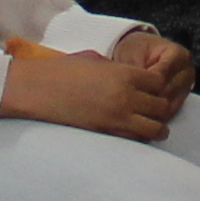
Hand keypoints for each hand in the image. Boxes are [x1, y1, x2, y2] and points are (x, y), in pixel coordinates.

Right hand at [1, 36, 188, 140]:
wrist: (37, 90)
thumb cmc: (62, 71)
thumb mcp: (95, 60)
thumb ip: (118, 70)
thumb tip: (131, 78)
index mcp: (124, 74)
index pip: (159, 84)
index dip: (156, 87)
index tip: (150, 90)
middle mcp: (126, 96)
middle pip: (161, 106)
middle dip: (160, 108)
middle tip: (152, 110)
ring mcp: (117, 117)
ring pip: (155, 128)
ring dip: (155, 127)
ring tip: (148, 125)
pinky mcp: (106, 133)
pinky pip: (135, 139)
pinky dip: (139, 138)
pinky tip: (132, 133)